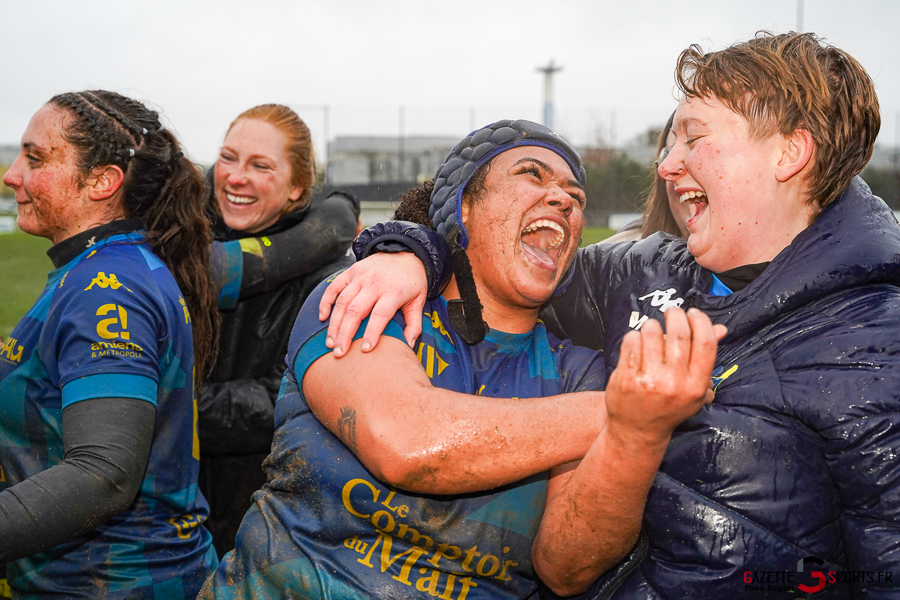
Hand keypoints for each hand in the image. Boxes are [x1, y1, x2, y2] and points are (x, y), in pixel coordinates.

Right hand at [318, 252, 427, 356]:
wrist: (406, 252)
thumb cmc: (412, 281)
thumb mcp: (419, 300)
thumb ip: (414, 324)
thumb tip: (408, 345)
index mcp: (393, 292)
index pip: (380, 314)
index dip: (372, 332)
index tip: (365, 349)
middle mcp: (375, 284)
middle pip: (356, 310)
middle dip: (345, 333)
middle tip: (338, 352)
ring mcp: (360, 276)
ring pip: (342, 302)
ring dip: (334, 323)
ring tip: (329, 342)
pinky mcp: (351, 272)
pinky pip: (334, 287)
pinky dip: (326, 302)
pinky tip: (322, 317)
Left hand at [605, 307, 726, 448]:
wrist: (637, 430)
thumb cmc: (668, 406)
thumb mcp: (693, 388)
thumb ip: (705, 358)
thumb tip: (721, 328)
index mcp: (695, 386)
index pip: (705, 343)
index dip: (701, 321)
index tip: (693, 313)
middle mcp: (674, 383)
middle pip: (679, 333)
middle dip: (675, 315)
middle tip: (672, 312)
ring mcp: (648, 380)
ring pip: (652, 332)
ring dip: (652, 325)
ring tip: (652, 329)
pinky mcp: (626, 378)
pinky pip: (631, 341)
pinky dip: (635, 336)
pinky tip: (637, 343)